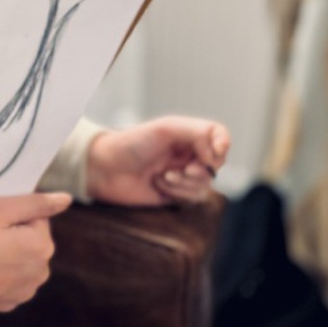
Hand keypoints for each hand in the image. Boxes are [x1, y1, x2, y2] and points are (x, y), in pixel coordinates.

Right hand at [0, 192, 71, 321]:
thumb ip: (35, 203)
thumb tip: (66, 199)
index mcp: (42, 246)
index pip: (36, 216)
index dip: (11, 213)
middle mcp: (41, 272)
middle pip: (30, 238)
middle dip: (11, 232)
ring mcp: (26, 291)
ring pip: (21, 258)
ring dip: (6, 252)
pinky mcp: (10, 303)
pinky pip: (10, 278)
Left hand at [86, 115, 229, 206]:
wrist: (106, 168)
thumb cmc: (132, 143)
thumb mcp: (166, 128)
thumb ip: (197, 132)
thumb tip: (216, 153)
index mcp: (185, 133)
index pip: (218, 135)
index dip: (222, 144)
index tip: (213, 153)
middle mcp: (186, 153)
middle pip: (216, 163)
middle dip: (202, 169)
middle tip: (184, 168)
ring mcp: (182, 174)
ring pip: (205, 183)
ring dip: (185, 182)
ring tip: (163, 176)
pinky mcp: (175, 194)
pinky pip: (192, 198)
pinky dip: (177, 192)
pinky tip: (158, 184)